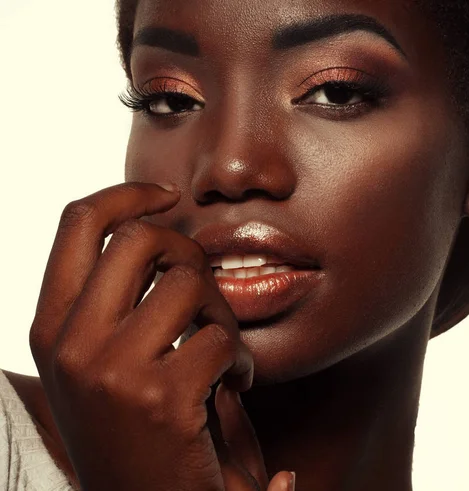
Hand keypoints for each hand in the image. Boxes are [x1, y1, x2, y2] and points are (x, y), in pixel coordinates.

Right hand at [29, 182, 294, 490]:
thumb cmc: (134, 431)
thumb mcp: (101, 362)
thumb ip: (116, 299)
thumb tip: (155, 223)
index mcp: (51, 329)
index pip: (78, 222)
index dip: (128, 195)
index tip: (168, 197)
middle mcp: (71, 344)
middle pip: (142, 238)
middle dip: (188, 253)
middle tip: (205, 295)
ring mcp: (113, 371)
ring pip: (190, 283)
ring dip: (221, 312)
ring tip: (221, 351)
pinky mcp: (163, 398)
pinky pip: (221, 338)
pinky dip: (241, 359)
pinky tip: (233, 386)